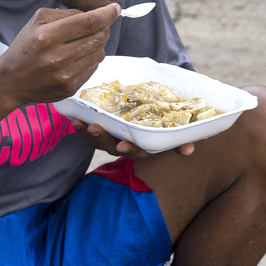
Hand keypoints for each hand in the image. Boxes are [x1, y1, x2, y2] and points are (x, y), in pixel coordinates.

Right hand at [0, 3, 120, 107]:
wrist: (11, 81)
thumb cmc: (25, 47)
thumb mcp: (37, 21)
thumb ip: (65, 13)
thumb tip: (95, 13)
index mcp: (47, 37)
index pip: (88, 22)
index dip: (106, 14)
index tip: (115, 9)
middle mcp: (57, 57)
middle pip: (98, 38)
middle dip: (103, 29)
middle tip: (99, 26)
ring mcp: (65, 75)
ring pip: (99, 54)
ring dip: (97, 45)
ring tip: (83, 43)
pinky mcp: (70, 88)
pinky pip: (93, 68)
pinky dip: (90, 60)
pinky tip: (76, 58)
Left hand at [77, 121, 194, 159]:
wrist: (154, 114)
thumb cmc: (165, 124)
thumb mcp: (174, 131)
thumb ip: (180, 140)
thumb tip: (190, 149)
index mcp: (144, 149)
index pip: (137, 151)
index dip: (130, 149)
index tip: (123, 145)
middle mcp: (126, 147)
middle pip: (113, 146)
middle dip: (103, 138)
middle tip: (96, 129)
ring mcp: (113, 140)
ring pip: (99, 140)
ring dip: (89, 133)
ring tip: (80, 123)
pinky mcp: (103, 132)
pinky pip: (90, 133)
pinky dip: (82, 128)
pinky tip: (75, 119)